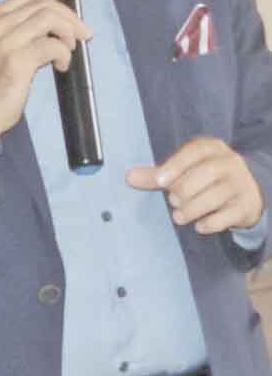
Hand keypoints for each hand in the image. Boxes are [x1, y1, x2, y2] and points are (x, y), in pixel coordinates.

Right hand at [0, 0, 90, 144]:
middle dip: (71, 16)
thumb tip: (58, 18)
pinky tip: (61, 66)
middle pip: (45, 3)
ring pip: (50, 18)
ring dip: (68, 34)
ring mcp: (6, 40)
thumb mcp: (4, 45)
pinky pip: (52, 45)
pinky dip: (64, 54)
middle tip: (84, 32)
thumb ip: (23, 27)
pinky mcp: (16, 60)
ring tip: (70, 50)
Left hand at [126, 136, 263, 233]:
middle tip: (174, 202)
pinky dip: (209, 224)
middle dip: (184, 191)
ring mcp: (241, 185)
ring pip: (215, 197)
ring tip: (180, 216)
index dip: (177, 165)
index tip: (161, 182)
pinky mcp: (246, 206)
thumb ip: (158, 176)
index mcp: (213, 148)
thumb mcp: (185, 172)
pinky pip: (226, 217)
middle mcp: (231, 163)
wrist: (246, 193)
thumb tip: (129, 177)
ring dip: (192, 210)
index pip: (196, 151)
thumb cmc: (206, 180)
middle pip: (207, 174)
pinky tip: (199, 226)